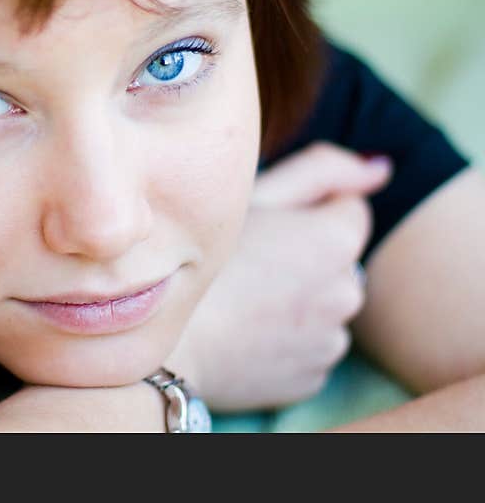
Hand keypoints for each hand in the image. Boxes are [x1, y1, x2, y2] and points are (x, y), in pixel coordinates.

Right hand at [166, 142, 392, 410]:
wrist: (166, 347)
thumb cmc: (198, 260)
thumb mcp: (255, 195)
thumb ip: (324, 170)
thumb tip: (380, 168)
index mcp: (337, 239)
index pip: (349, 208)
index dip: (304, 211)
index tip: (264, 226)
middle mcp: (349, 292)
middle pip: (337, 259)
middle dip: (305, 256)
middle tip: (247, 263)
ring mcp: (332, 341)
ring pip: (322, 305)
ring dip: (298, 300)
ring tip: (243, 301)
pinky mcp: (313, 378)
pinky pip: (307, 346)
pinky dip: (286, 339)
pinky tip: (245, 332)